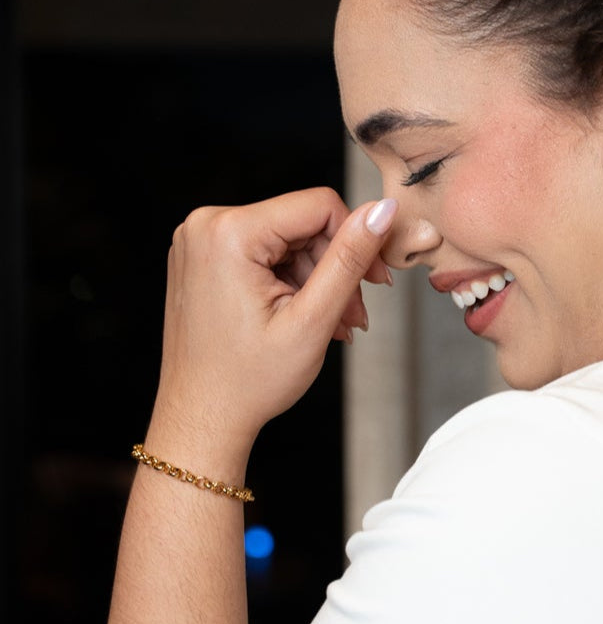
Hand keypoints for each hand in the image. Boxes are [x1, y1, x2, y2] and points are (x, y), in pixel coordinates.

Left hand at [150, 189, 395, 458]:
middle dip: (335, 268)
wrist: (202, 418)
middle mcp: (206, 226)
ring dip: (317, 281)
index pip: (318, 205)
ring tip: (332, 325)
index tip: (375, 279)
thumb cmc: (246, 382)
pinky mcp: (203, 258)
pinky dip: (291, 283)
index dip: (357, 239)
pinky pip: (264, 253)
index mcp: (228, 233)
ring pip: (287, 241)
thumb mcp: (312, 318)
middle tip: (354, 315)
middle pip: (302, 224)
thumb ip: (349, 258)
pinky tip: (305, 317)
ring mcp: (200, 242)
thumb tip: (382, 210)